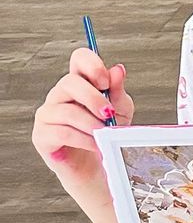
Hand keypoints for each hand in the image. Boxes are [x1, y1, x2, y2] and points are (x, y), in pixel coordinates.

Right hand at [32, 48, 129, 197]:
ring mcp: (47, 114)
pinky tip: (95, 144)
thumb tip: (117, 69)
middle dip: (93, 98)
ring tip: (104, 133)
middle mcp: (60, 94)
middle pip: (69, 82)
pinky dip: (84, 139)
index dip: (91, 65)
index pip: (78, 58)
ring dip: (91, 123)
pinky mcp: (42, 135)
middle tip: (108, 114)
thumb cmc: (107, 132)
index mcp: (80, 82)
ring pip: (67, 110)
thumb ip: (117, 90)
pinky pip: (62, 132)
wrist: (98, 164)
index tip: (105, 82)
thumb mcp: (120, 109)